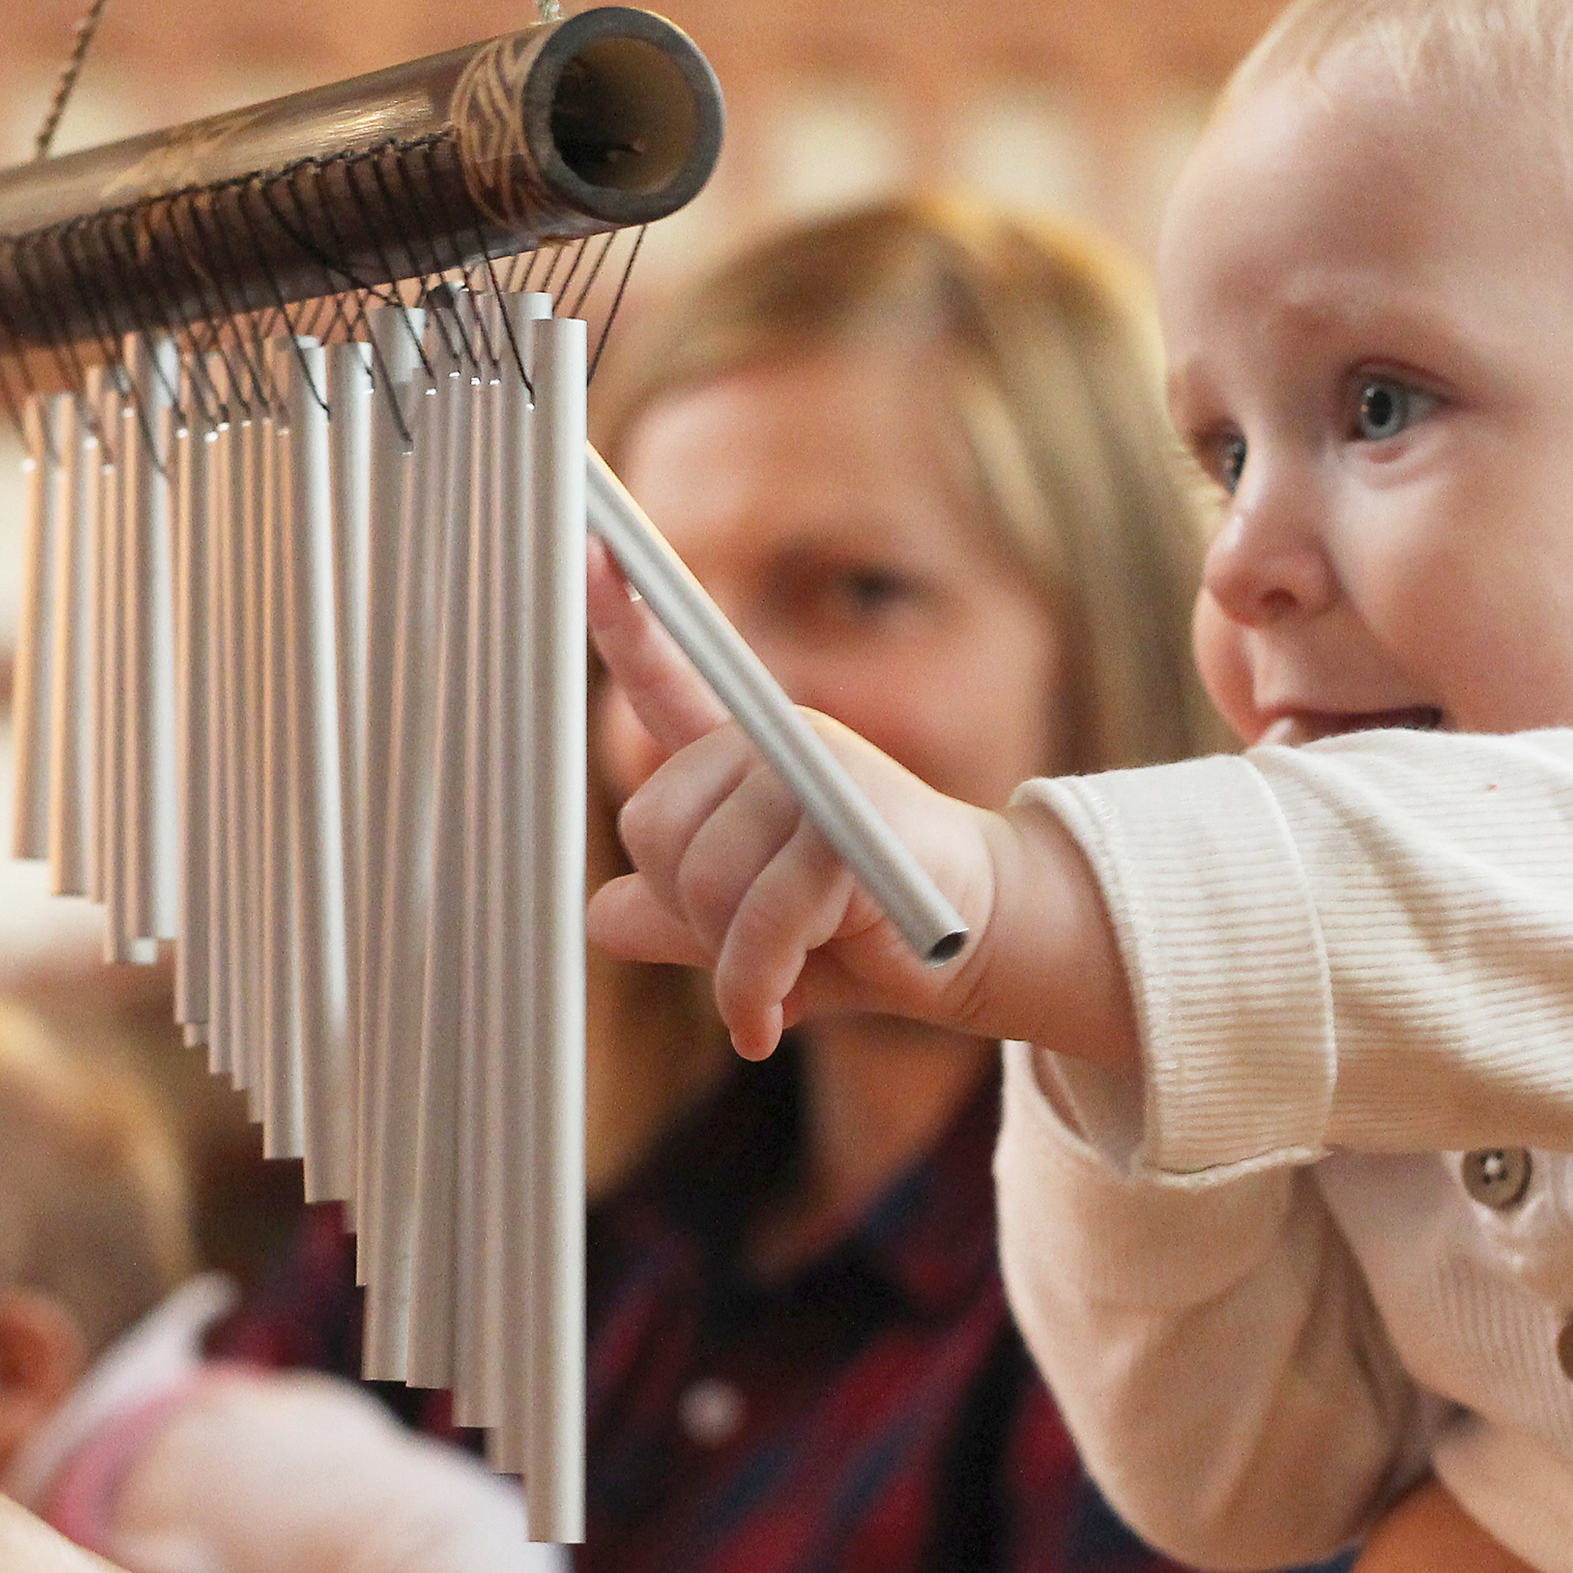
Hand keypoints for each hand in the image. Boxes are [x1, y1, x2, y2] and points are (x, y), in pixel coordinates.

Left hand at [584, 549, 1025, 1055]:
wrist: (980, 941)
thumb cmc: (864, 931)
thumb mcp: (750, 929)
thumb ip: (676, 916)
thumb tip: (601, 916)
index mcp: (743, 754)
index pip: (670, 678)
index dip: (623, 618)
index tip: (591, 548)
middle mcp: (776, 742)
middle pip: (651, 825)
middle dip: (687, 912)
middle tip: (747, 948)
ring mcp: (816, 775)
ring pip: (704, 881)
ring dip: (730, 960)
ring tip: (777, 977)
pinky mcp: (853, 826)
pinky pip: (759, 924)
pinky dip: (752, 989)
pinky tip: (765, 1024)